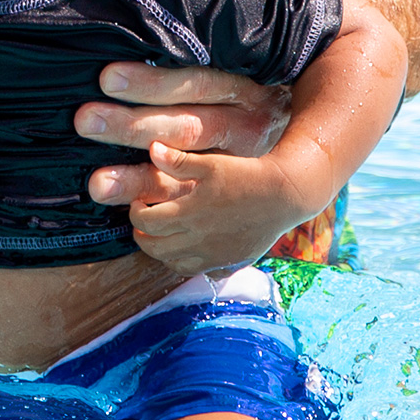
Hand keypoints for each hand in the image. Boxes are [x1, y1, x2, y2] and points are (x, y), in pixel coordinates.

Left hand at [77, 0, 292, 211]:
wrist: (350, 97)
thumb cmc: (278, 38)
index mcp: (258, 74)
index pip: (200, 77)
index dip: (153, 78)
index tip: (103, 72)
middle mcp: (259, 122)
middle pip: (191, 128)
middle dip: (133, 127)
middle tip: (81, 120)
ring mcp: (253, 164)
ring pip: (194, 179)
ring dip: (141, 186)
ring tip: (92, 187)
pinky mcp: (244, 196)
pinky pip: (202, 213)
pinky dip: (166, 218)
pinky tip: (124, 220)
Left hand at [123, 139, 321, 275]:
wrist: (283, 196)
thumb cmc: (246, 175)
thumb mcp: (212, 164)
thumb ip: (178, 161)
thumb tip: (152, 149)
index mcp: (189, 213)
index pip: (147, 221)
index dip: (135, 212)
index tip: (138, 202)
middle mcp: (198, 239)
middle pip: (154, 247)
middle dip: (142, 234)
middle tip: (144, 220)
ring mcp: (212, 255)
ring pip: (172, 263)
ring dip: (160, 250)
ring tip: (163, 234)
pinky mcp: (227, 263)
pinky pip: (196, 271)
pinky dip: (183, 262)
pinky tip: (186, 247)